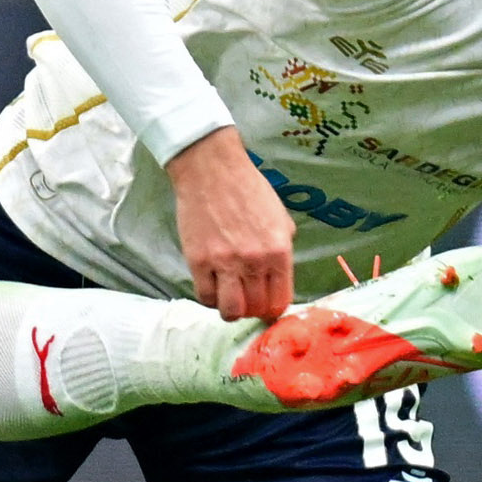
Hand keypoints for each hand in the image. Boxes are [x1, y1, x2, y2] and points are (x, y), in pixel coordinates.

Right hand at [166, 127, 293, 320]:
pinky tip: (212, 285)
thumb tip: (279, 277)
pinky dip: (210, 298)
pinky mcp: (198, 261)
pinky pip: (205, 297)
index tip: (266, 305)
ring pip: (231, 311)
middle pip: (256, 309)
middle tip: (247, 299)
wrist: (212, 169)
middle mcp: (254, 261)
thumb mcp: (280, 217)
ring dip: (232, 310)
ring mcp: (224, 263)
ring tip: (229, 297)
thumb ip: (282, 248)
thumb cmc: (247, 188)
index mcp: (279, 251)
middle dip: (253, 309)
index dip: (273, 308)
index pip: (281, 301)